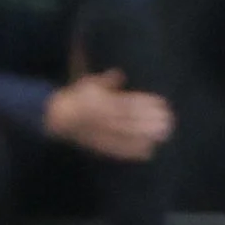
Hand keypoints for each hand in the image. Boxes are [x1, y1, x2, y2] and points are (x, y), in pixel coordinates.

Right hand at [45, 69, 172, 161]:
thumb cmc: (76, 96)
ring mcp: (100, 134)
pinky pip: (117, 150)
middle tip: (169, 121)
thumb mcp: (88, 83)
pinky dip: (133, 152)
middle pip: (129, 121)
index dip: (145, 105)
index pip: (127, 104)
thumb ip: (106, 80)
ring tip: (164, 135)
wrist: (55, 117)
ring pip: (125, 136)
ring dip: (146, 136)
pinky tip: (149, 151)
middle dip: (150, 122)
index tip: (162, 104)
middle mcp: (102, 119)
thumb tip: (119, 73)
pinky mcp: (99, 145)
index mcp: (100, 103)